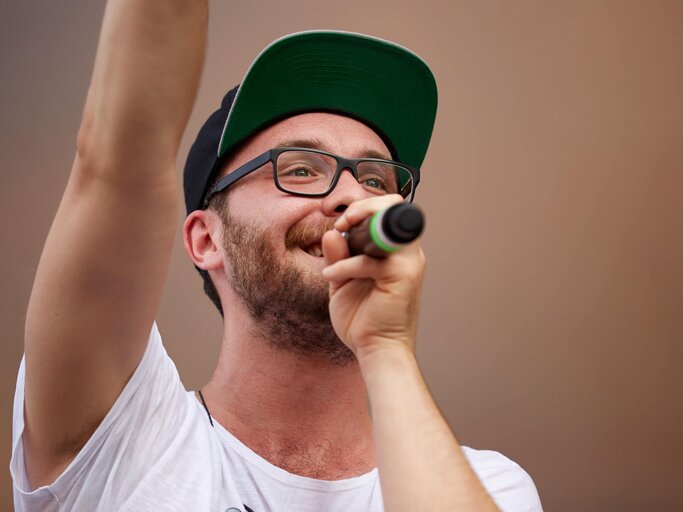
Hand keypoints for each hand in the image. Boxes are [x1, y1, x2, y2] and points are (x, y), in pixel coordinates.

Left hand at [321, 194, 424, 359]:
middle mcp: (407, 253)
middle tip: (342, 224)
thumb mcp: (342, 281)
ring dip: (358, 226)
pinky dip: (345, 265)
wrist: (376, 350)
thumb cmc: (363, 319)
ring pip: (386, 224)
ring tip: (337, 240)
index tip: (341, 223)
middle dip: (363, 207)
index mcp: (396, 251)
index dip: (365, 207)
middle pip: (393, 207)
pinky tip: (331, 276)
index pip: (389, 211)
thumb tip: (332, 233)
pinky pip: (369, 260)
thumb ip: (338, 256)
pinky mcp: (402, 277)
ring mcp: (409, 263)